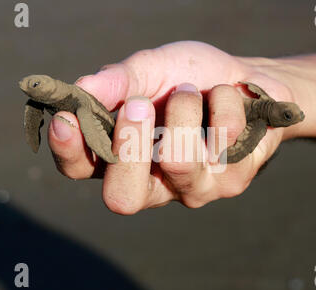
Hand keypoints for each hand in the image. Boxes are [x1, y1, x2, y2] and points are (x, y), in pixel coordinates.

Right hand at [47, 41, 301, 213]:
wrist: (246, 81)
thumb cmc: (190, 77)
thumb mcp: (152, 67)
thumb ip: (119, 79)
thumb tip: (81, 88)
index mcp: (122, 156)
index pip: (81, 168)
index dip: (70, 149)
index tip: (69, 117)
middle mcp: (154, 183)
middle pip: (122, 195)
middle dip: (128, 145)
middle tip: (139, 103)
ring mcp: (193, 187)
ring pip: (178, 163)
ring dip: (182, 109)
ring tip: (192, 89)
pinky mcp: (232, 182)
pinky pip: (223, 138)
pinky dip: (223, 102)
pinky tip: (228, 100)